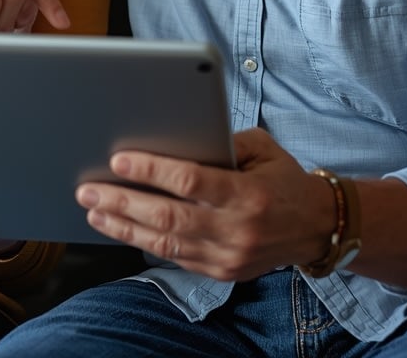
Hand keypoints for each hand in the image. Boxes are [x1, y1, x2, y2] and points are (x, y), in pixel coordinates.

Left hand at [74, 128, 334, 281]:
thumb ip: (220, 141)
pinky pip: (175, 258)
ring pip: (165, 243)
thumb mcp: (260, 148)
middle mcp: (237, 229)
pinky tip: (121, 228)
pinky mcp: (222, 272)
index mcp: (247, 193)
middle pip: (167, 216)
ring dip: (124, 226)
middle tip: (88, 189)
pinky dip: (144, 243)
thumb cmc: (283, 178)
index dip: (150, 170)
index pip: (189, 181)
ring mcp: (228, 257)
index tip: (118, 159)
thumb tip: (173, 135)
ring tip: (94, 211)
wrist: (318, 226)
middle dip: (122, 202)